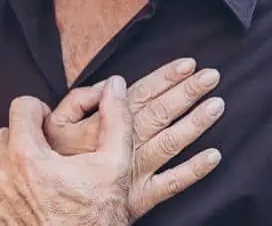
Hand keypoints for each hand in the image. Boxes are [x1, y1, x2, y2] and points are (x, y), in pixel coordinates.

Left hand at [0, 76, 133, 225]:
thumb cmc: (96, 220)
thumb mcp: (113, 168)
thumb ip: (115, 121)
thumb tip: (115, 85)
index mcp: (26, 156)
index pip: (20, 106)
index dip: (38, 111)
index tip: (50, 127)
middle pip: (4, 135)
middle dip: (25, 140)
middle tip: (49, 158)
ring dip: (13, 168)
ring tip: (41, 185)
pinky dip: (2, 196)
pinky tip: (28, 206)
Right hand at [45, 58, 224, 218]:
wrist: (54, 207)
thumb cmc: (55, 159)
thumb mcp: (55, 123)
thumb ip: (79, 99)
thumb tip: (110, 84)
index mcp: (104, 125)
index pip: (141, 95)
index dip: (165, 78)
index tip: (187, 64)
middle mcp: (125, 146)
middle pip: (160, 114)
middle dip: (187, 92)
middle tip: (211, 76)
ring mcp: (136, 172)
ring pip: (171, 144)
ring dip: (196, 123)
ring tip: (217, 105)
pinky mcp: (143, 197)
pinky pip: (173, 184)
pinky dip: (195, 171)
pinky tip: (214, 156)